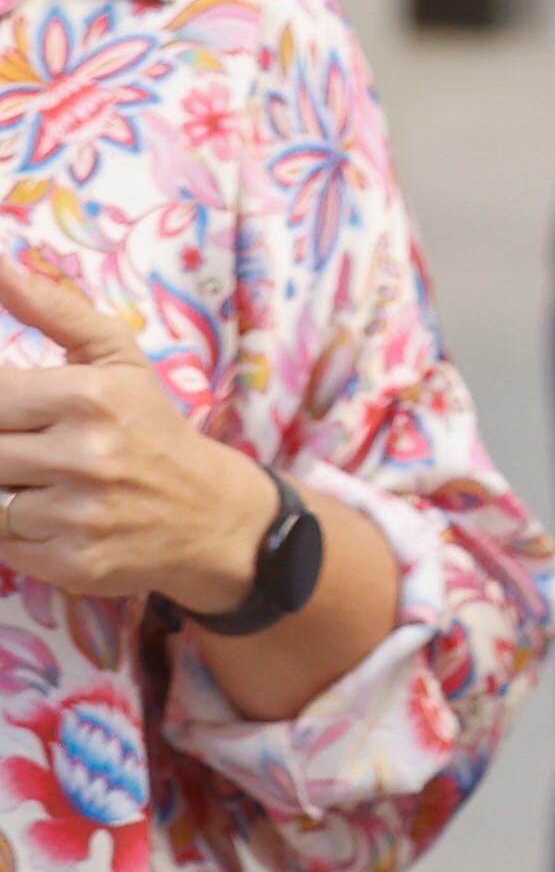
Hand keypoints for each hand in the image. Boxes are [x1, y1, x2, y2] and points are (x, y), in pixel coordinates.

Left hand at [0, 266, 275, 609]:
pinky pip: (5, 543)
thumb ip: (53, 309)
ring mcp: (78, 514)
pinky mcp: (73, 562)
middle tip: (35, 446)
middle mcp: (85, 455)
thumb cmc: (153, 429)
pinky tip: (56, 518)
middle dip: (3, 447)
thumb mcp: (119, 360)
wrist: (216, 516)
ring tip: (45, 482)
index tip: (19, 416)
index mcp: (89, 396)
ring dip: (10, 489)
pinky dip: (20, 533)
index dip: (1, 406)